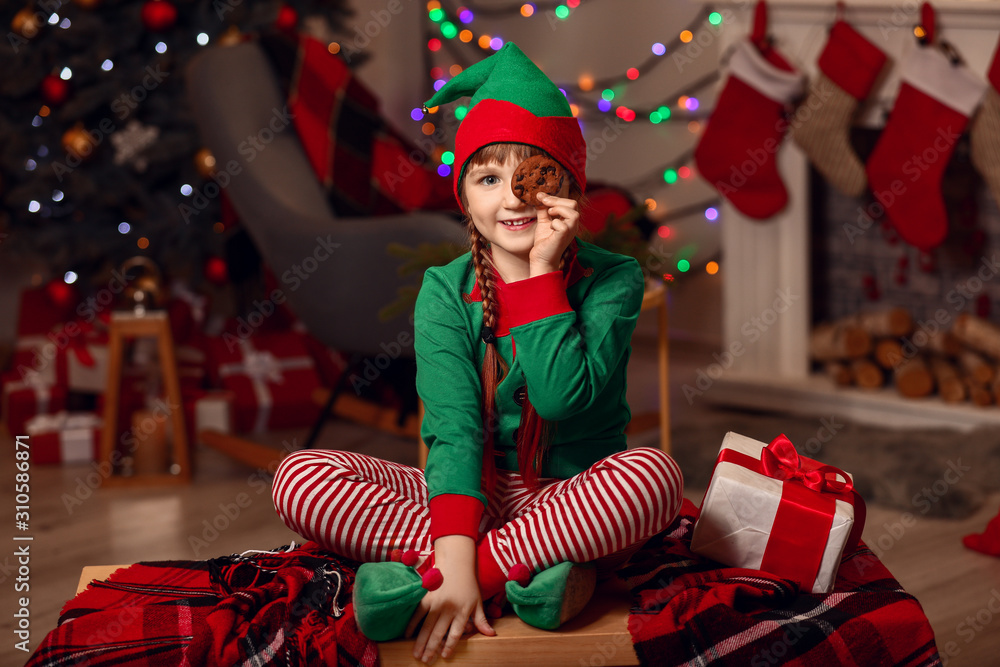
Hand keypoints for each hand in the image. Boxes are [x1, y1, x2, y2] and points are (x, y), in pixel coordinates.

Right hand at [406, 536, 495, 663]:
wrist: (456, 563)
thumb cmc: (468, 583)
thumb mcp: (477, 601)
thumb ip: (481, 620)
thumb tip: (491, 634)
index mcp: (463, 610)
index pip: (455, 633)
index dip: (449, 646)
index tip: (443, 656)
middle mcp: (449, 608)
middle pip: (439, 633)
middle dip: (431, 648)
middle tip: (425, 661)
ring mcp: (437, 602)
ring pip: (426, 626)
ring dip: (420, 642)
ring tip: (416, 654)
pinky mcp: (427, 596)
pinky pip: (417, 613)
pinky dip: (411, 624)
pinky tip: (407, 635)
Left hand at [529, 192, 578, 276]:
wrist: (541, 259)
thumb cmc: (544, 242)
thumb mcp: (543, 222)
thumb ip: (544, 210)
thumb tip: (540, 196)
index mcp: (569, 220)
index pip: (569, 202)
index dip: (555, 197)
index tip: (540, 196)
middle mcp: (573, 225)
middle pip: (573, 204)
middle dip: (556, 200)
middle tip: (544, 202)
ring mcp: (570, 231)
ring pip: (573, 213)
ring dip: (558, 209)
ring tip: (549, 214)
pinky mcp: (564, 237)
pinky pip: (562, 225)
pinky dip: (554, 222)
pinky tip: (550, 227)